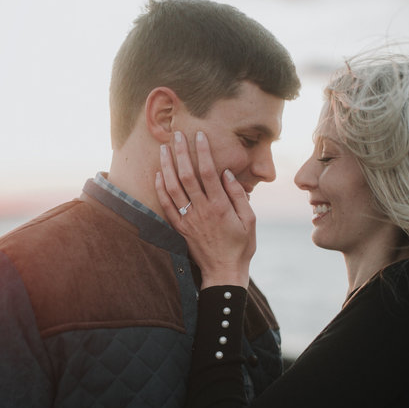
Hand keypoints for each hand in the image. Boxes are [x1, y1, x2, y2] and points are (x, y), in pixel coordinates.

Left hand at [155, 131, 255, 288]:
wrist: (224, 272)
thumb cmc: (241, 245)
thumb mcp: (250, 220)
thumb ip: (238, 195)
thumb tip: (226, 174)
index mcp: (220, 206)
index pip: (208, 172)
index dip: (202, 152)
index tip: (199, 135)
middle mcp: (202, 210)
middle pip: (187, 176)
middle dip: (181, 153)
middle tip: (176, 135)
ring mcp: (188, 220)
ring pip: (173, 188)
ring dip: (167, 167)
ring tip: (163, 149)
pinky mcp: (180, 228)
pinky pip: (167, 206)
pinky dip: (161, 190)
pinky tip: (158, 175)